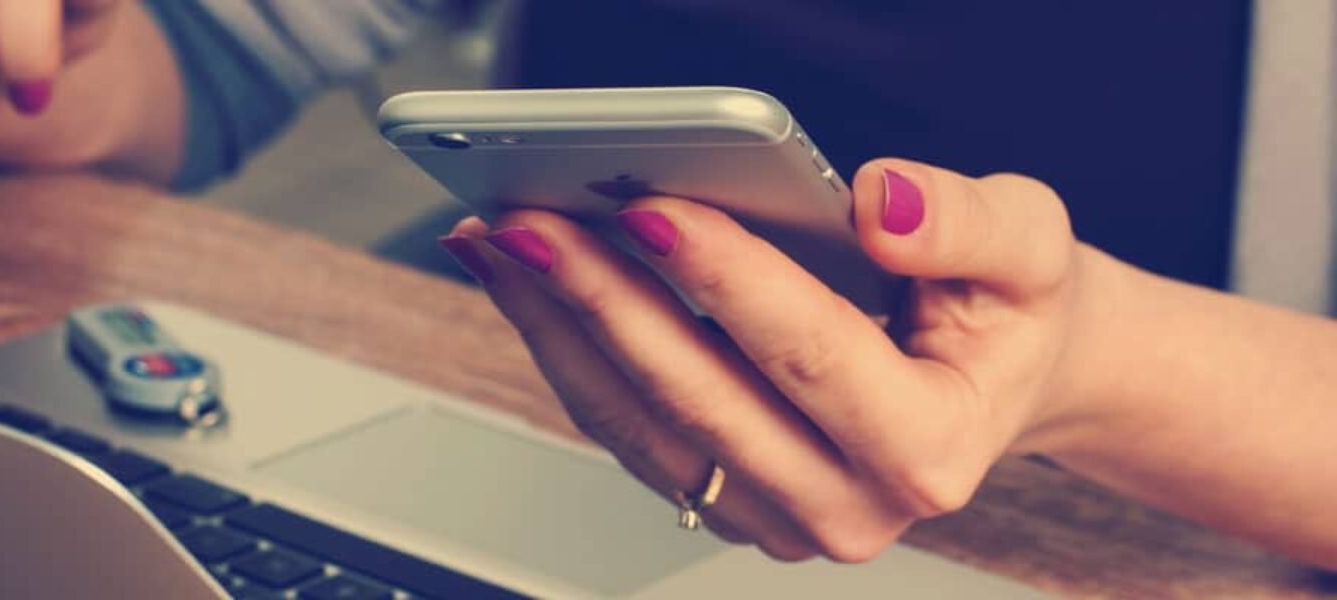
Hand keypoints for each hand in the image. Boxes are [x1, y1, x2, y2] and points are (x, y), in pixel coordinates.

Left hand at [439, 158, 1101, 560]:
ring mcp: (779, 515)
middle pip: (699, 397)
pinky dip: (571, 352)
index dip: (725, 279)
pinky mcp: (728, 500)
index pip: (809, 355)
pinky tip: (533, 286)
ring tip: (504, 246)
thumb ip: (967, 225)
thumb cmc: (1005, 315)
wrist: (991, 378)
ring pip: (641, 424)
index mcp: (930, 447)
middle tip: (531, 223)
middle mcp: (849, 504)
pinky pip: (628, 432)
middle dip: (603, 300)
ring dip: (560, 329)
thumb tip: (878, 205)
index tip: (651, 209)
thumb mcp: (1030, 249)